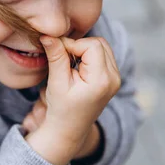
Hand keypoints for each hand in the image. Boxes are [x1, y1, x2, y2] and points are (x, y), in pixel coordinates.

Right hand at [25, 36, 120, 164]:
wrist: (69, 130)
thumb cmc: (61, 110)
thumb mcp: (56, 83)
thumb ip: (56, 57)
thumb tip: (48, 35)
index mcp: (102, 80)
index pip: (91, 45)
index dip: (72, 45)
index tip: (56, 53)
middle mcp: (114, 78)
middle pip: (99, 43)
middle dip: (79, 46)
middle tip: (62, 59)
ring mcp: (116, 78)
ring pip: (102, 47)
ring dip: (84, 50)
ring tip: (69, 65)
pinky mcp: (113, 78)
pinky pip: (103, 56)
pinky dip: (88, 56)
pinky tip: (76, 68)